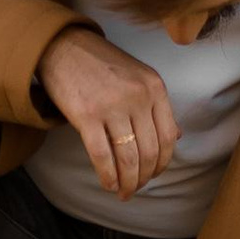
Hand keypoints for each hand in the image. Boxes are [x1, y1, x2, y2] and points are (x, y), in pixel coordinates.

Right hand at [36, 22, 178, 198]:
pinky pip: (102, 155)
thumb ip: (157, 105)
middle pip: (149, 151)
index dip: (162, 163)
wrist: (64, 46)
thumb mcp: (138, 77)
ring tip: (123, 192)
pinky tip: (107, 184)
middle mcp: (138, 97)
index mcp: (154, 87)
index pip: (168, 137)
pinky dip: (107, 175)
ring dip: (127, 182)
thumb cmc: (101, 63)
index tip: (153, 175)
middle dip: (143, 178)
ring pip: (128, 157)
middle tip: (135, 189)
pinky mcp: (86, 115)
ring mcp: (112, 106)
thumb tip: (176, 136)